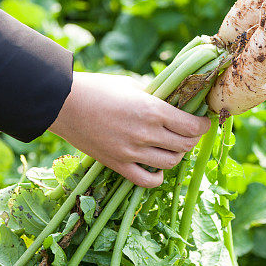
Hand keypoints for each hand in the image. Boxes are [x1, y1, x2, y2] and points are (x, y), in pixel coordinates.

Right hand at [48, 72, 211, 187]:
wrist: (63, 103)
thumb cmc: (98, 88)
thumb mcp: (133, 85)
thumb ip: (156, 97)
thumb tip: (176, 102)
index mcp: (152, 110)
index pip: (192, 126)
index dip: (203, 124)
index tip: (203, 120)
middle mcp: (146, 134)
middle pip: (185, 145)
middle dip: (192, 138)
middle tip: (189, 131)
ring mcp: (132, 153)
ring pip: (171, 162)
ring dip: (177, 154)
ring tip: (173, 145)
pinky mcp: (118, 165)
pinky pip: (147, 181)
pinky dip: (158, 176)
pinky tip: (158, 166)